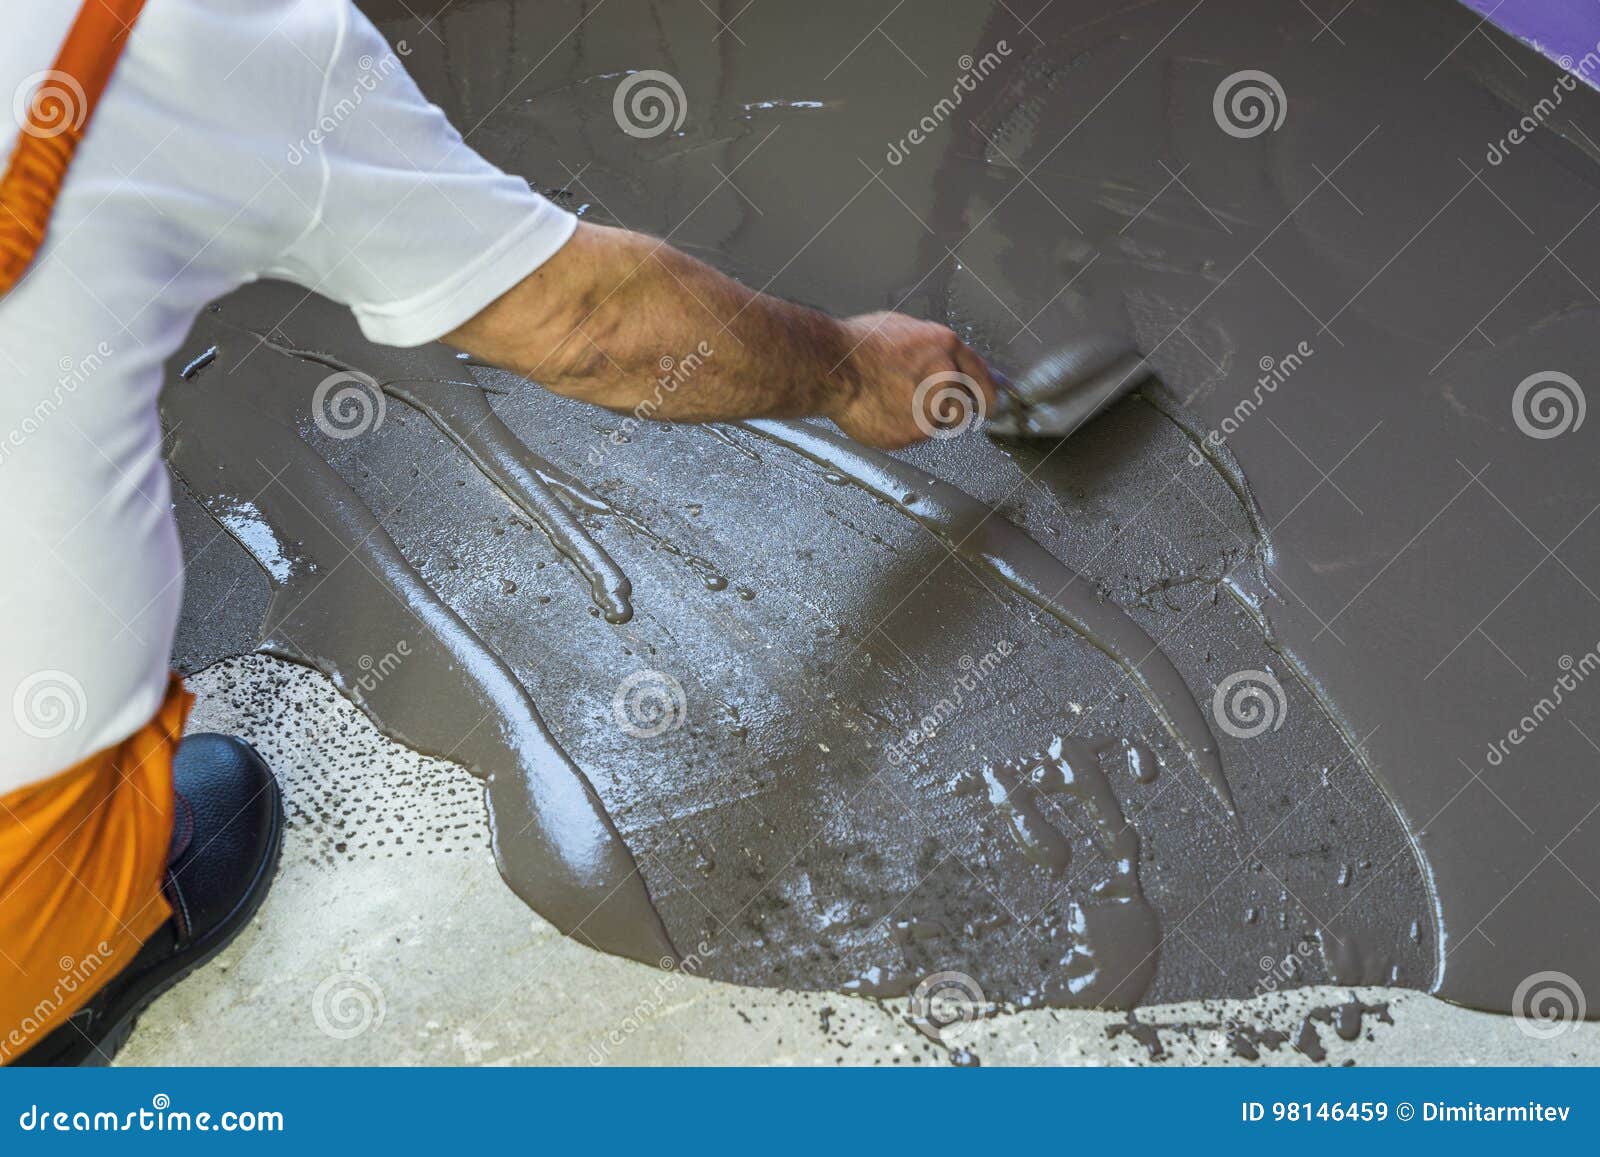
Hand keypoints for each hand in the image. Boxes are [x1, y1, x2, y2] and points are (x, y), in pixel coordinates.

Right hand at [829, 312, 999, 449]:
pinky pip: (912, 436)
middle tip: (921, 403)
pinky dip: (900, 429)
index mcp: (946, 347)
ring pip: (937, 424)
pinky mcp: (911, 434)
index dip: (989, 393)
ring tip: (892, 403)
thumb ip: (932, 350)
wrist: (833, 369)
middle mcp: (945, 379)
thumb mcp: (904, 329)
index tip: (991, 406)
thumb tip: (942, 360)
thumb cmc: (858, 345)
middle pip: (963, 406)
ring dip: (922, 419)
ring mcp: (930, 409)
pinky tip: (881, 412)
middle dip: (947, 408)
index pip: (982, 376)